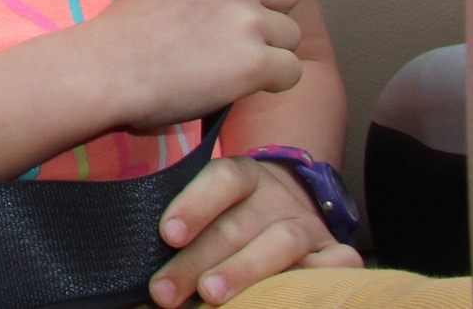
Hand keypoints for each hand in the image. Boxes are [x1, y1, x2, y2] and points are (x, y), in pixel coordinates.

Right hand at [91, 0, 303, 130]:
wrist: (105, 70)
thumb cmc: (126, 34)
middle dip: (271, 12)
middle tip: (238, 34)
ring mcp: (245, 21)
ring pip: (291, 34)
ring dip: (268, 51)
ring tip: (227, 63)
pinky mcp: (254, 62)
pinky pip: (292, 71)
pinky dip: (270, 82)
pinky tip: (236, 83)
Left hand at [147, 156, 359, 305]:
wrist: (292, 208)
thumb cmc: (230, 215)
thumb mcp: (208, 206)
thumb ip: (180, 226)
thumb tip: (135, 259)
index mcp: (244, 175)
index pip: (222, 178)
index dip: (195, 204)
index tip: (167, 234)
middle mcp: (277, 196)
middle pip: (237, 224)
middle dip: (196, 260)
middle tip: (164, 292)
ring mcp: (310, 224)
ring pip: (281, 242)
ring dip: (243, 271)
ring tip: (211, 295)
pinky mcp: (337, 253)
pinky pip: (333, 267)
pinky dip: (311, 281)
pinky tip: (286, 297)